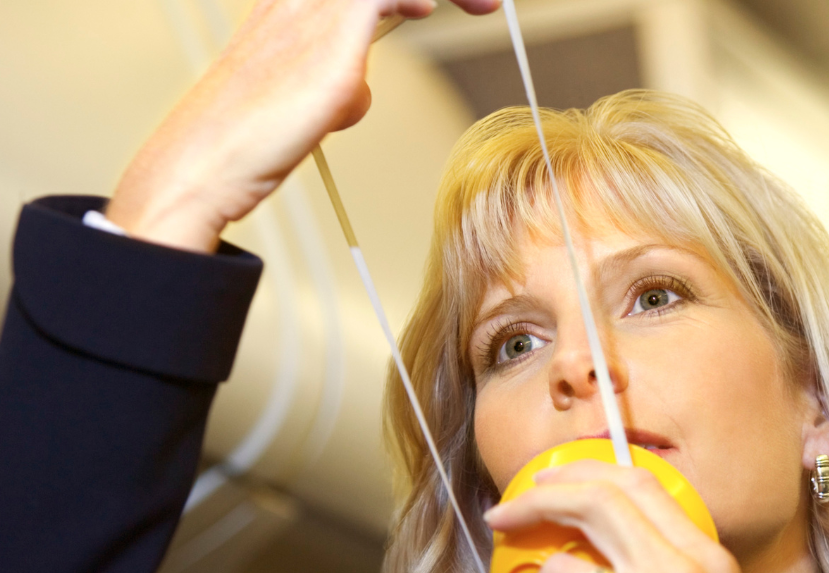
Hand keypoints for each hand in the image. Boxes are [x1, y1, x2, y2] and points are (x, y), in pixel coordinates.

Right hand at [107, 0, 501, 251]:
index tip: (458, 2)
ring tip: (486, 3)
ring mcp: (311, 12)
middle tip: (486, 2)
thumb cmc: (247, 145)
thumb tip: (362, 89)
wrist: (205, 163)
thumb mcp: (304, 107)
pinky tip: (428, 7)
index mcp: (295, 4)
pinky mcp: (327, 40)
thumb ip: (338, 86)